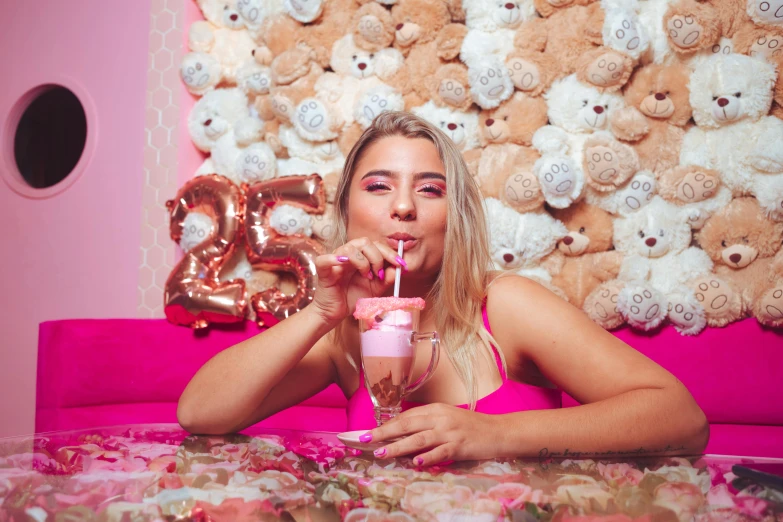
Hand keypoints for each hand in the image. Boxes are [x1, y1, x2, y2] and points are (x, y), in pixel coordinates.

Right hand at [312, 237, 404, 324]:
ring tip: (366, 276)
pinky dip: (334, 259)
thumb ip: (387, 278)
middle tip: (380, 273)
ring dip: (363, 262)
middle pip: (364, 242)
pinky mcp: (323, 271)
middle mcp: (348, 254)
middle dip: (377, 257)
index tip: (401, 264)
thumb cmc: (354, 297)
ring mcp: (335, 261)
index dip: (390, 252)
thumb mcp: (376, 288)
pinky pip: (325, 259)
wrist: (336, 312)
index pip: (376, 245)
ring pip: (350, 248)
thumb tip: (399, 267)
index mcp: (361, 256)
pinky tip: (343, 264)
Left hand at [362, 404, 505, 465]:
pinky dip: (428, 457)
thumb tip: (401, 436)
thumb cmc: (470, 427)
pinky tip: (416, 462)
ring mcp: (450, 432)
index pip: (405, 417)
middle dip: (383, 433)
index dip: (385, 425)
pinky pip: (441, 452)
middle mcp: (440, 418)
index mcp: (435, 409)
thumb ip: (426, 425)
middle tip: (365, 440)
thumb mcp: (446, 419)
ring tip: (382, 453)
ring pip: (419, 439)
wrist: (498, 431)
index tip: (367, 433)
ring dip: (398, 446)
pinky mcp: (460, 446)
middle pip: (407, 425)